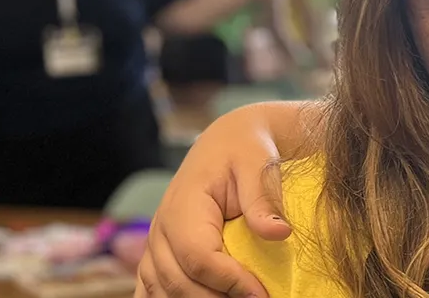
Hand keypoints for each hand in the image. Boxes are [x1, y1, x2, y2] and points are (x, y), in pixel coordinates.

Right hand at [135, 104, 292, 297]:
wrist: (226, 144)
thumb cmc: (244, 152)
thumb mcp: (257, 165)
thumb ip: (263, 199)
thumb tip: (278, 232)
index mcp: (183, 206)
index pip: (199, 256)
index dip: (230, 281)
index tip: (262, 294)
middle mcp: (160, 229)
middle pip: (179, 282)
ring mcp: (155, 246)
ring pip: (163, 292)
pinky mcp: (157, 256)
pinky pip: (149, 289)